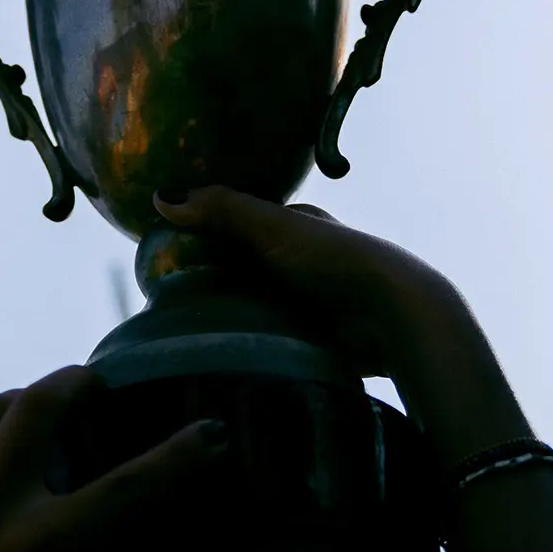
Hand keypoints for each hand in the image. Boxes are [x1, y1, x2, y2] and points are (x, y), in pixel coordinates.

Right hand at [153, 185, 531, 466]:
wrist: (392, 316)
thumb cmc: (334, 260)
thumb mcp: (273, 227)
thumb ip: (221, 209)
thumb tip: (160, 196)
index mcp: (298, 228)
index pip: (242, 227)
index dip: (206, 236)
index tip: (165, 255)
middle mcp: (305, 263)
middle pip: (247, 270)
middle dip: (214, 281)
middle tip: (165, 301)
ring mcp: (313, 303)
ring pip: (258, 307)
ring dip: (232, 317)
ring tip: (184, 333)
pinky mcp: (318, 339)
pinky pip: (273, 341)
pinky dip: (252, 344)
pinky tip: (224, 355)